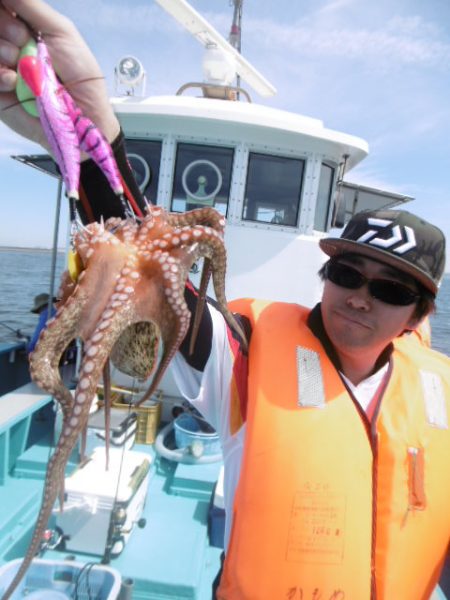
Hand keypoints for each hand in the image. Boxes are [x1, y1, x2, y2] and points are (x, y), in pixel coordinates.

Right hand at [0, 0, 119, 149]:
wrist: (84, 117)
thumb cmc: (79, 74)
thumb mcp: (61, 31)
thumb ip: (31, 6)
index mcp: (23, 26)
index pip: (3, 9)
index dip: (4, 13)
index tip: (20, 23)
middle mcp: (9, 46)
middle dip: (5, 27)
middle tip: (23, 40)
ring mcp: (3, 70)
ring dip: (1, 49)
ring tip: (20, 63)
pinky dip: (0, 76)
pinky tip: (13, 82)